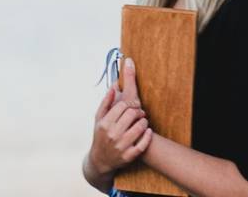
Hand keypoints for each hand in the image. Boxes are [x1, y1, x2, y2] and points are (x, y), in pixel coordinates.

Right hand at [87, 57, 152, 176]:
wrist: (100, 159)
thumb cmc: (100, 135)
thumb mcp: (98, 118)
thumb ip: (106, 102)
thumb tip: (113, 87)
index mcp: (105, 123)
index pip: (122, 106)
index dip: (130, 103)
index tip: (134, 104)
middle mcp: (112, 134)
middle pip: (131, 115)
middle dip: (138, 111)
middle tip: (140, 112)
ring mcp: (121, 146)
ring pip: (139, 128)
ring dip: (144, 121)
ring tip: (143, 120)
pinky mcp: (129, 156)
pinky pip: (143, 144)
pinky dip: (148, 136)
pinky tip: (148, 131)